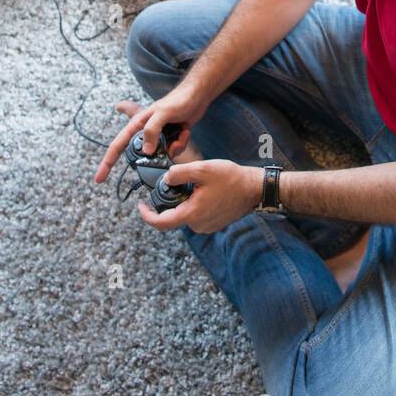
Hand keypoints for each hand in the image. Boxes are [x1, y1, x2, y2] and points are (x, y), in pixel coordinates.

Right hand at [95, 87, 206, 182]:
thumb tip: (146, 152)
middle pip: (142, 155)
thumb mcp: (163, 113)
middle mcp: (146, 132)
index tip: (99, 179)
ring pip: (161, 155)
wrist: (197, 95)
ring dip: (174, 147)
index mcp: (138, 124)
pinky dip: (182, 142)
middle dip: (156, 156)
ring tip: (181, 130)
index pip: (117, 145)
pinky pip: (174, 151)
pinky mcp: (171, 138)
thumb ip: (152, 131)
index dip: (107, 162)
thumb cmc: (179, 99)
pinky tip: (186, 129)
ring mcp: (159, 136)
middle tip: (170, 144)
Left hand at [137, 158, 259, 232]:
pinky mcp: (214, 223)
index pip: (161, 223)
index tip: (140, 205)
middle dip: (170, 199)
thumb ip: (178, 173)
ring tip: (196, 183)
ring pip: (186, 213)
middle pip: (173, 215)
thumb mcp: (201, 169)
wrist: (255, 189)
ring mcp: (207, 226)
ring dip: (184, 200)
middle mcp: (198, 225)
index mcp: (191, 214)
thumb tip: (165, 180)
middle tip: (177, 181)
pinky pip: (197, 214)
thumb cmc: (231, 178)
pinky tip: (205, 190)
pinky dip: (195, 203)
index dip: (146, 215)